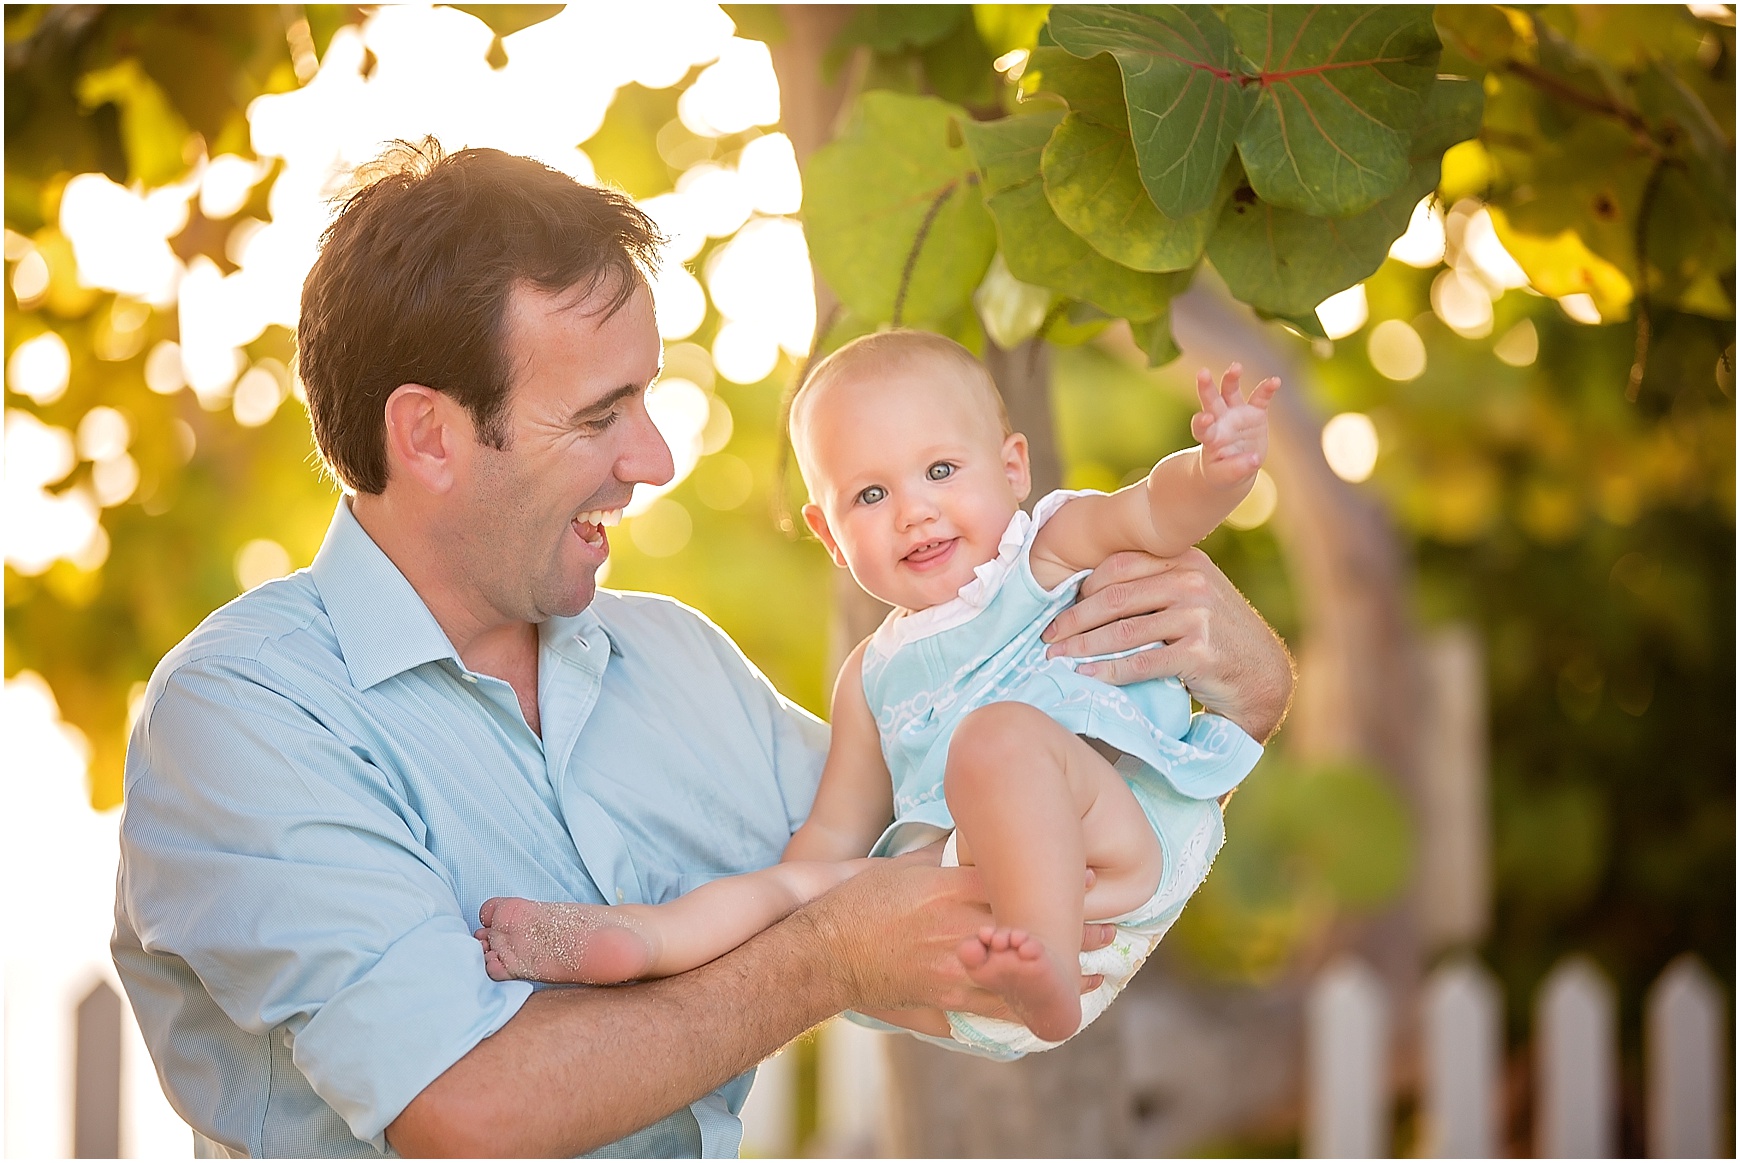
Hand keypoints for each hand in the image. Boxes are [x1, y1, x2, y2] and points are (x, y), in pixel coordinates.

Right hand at [797, 851, 1111, 1019]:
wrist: (822, 954)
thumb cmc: (856, 905)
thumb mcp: (900, 867)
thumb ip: (940, 861)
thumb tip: (974, 851)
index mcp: (949, 891)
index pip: (1014, 884)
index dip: (1056, 885)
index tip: (1090, 880)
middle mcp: (960, 931)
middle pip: (1030, 931)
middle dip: (1073, 933)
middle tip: (1109, 931)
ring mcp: (956, 969)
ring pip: (1023, 974)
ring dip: (1063, 975)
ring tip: (1097, 972)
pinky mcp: (947, 998)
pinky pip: (998, 1005)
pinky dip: (1029, 1004)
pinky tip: (1052, 1004)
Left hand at [1041, 548, 1294, 740]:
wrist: (1262, 676)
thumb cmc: (1216, 636)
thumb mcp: (1191, 595)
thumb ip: (1153, 584)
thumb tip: (1086, 591)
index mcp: (1184, 559)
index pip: (1118, 565)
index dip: (1082, 588)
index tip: (1058, 608)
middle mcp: (1192, 580)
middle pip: (1114, 596)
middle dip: (1073, 619)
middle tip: (1046, 636)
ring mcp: (1198, 615)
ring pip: (1123, 630)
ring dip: (1082, 646)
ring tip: (1056, 657)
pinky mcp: (1200, 652)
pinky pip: (1142, 662)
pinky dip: (1108, 670)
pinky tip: (1086, 676)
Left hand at [1191, 363, 1278, 488]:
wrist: (1234, 467)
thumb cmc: (1221, 472)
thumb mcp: (1224, 476)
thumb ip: (1236, 469)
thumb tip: (1253, 459)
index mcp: (1209, 437)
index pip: (1202, 428)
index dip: (1202, 422)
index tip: (1204, 419)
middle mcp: (1220, 420)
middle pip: (1211, 401)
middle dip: (1206, 387)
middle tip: (1202, 373)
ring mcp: (1237, 414)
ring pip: (1231, 392)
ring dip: (1232, 379)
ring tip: (1235, 367)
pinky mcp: (1255, 413)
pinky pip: (1260, 398)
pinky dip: (1267, 389)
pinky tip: (1275, 381)